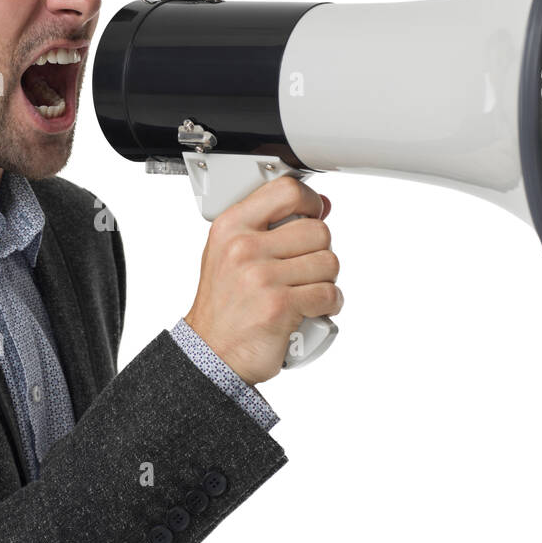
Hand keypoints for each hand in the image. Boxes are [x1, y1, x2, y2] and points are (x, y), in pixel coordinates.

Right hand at [184, 175, 342, 385]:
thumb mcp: (232, 254)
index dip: (310, 202)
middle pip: (317, 230)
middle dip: (319, 252)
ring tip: (305, 291)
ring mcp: (261, 277)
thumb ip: (270, 226)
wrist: (212, 352)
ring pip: (329, 262)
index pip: (286, 191)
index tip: (312, 214)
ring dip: (325, 280)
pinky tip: (312, 309)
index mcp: (231, 227)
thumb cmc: (226, 305)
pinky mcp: (280, 305)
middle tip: (303, 270)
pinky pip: (329, 293)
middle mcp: (243, 248)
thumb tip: (321, 205)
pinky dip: (329, 304)